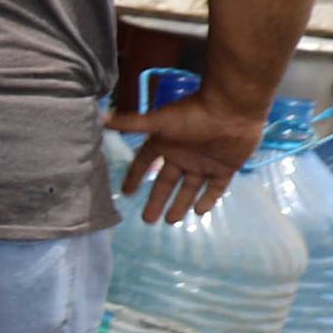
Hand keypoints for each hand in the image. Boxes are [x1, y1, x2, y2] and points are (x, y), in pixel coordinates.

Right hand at [105, 92, 265, 223]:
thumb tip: (101, 117)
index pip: (145, 164)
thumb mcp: (159, 121)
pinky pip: (215, 188)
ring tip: (170, 222)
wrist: (232, 109)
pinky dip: (208, 199)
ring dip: (180, 204)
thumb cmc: (193, 114)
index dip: (136, 177)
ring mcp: (204, 163)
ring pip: (189, 189)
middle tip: (147, 219)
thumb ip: (131, 123)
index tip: (127, 192)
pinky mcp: (225, 168)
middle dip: (157, 200)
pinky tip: (199, 212)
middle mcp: (182, 156)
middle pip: (166, 183)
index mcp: (165, 144)